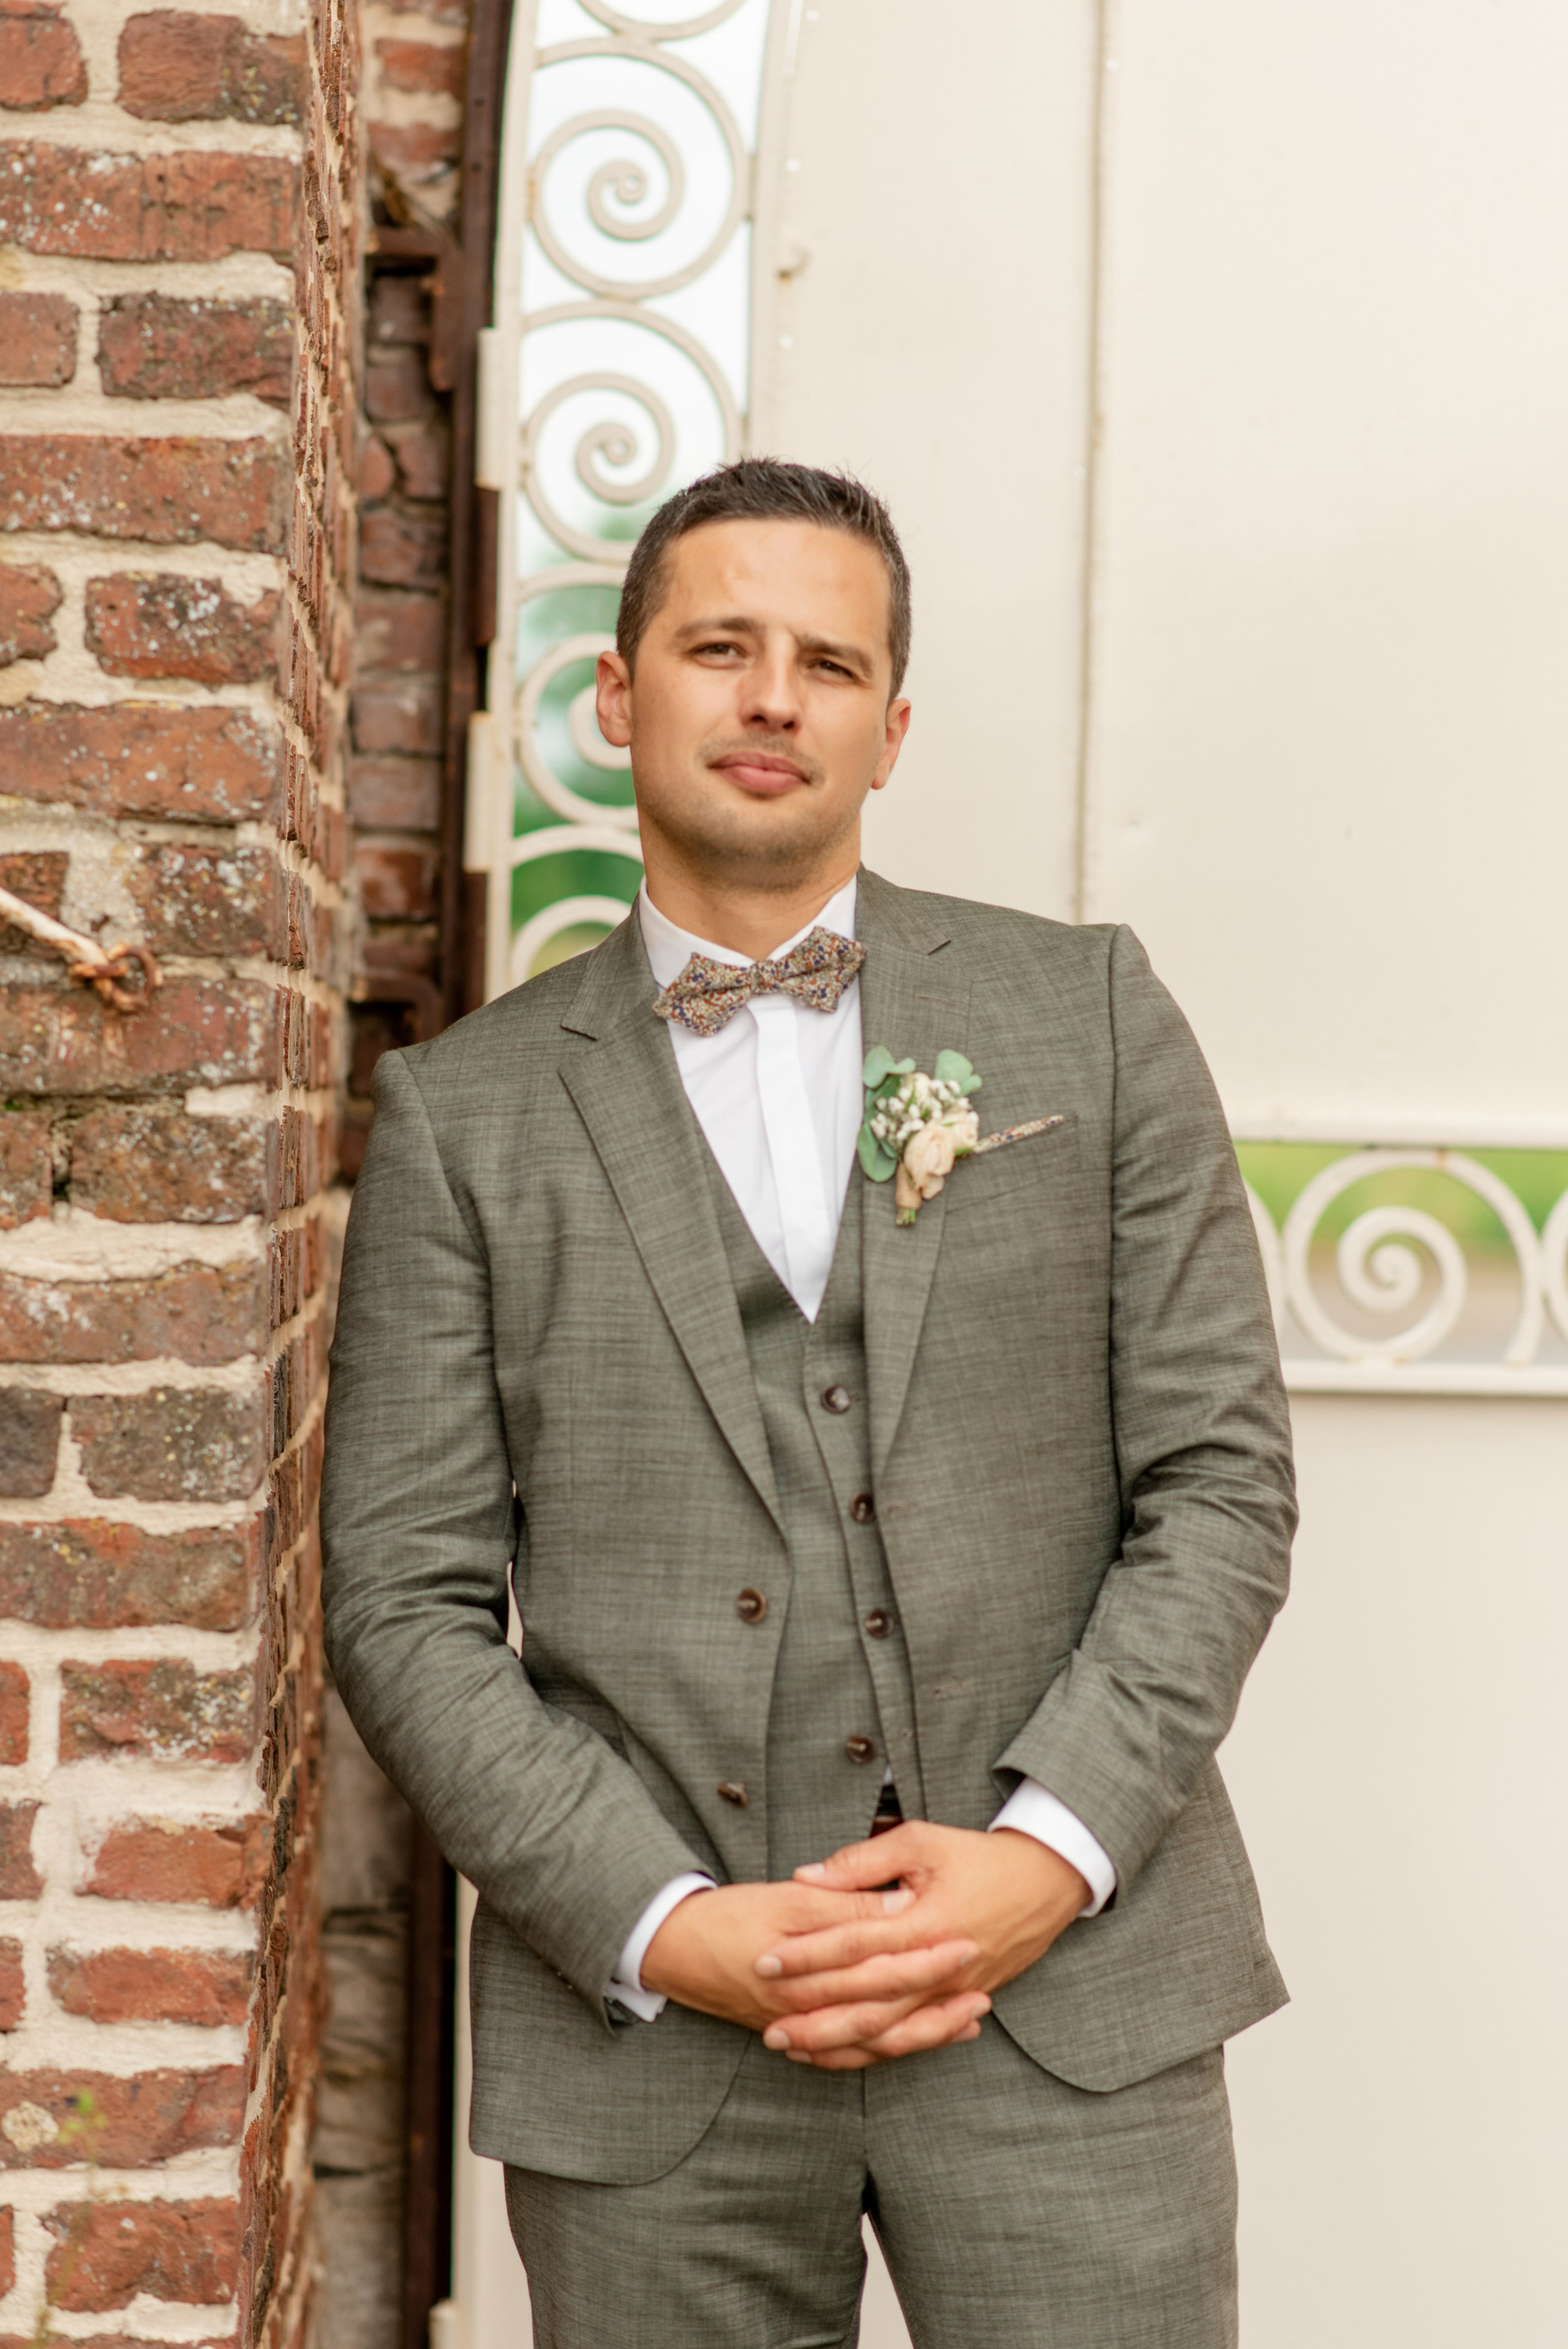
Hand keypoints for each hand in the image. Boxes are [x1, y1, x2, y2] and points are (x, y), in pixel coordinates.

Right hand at [641, 1877, 985, 2044]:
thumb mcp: (786, 1898)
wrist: (670, 1948)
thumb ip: (842, 1904)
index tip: (968, 1945)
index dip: (927, 1958)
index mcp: (809, 1972)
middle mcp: (809, 2010)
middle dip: (937, 2006)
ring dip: (921, 2034)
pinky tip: (913, 2041)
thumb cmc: (727, 1915)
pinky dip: (884, 2051)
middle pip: (885, 2014)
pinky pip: (847, 2057)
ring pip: (872, 2044)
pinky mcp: (793, 2034)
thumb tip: (900, 1905)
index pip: (881, 1968)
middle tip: (983, 1994)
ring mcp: (801, 2029)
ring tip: (966, 2022)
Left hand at [751, 1822, 1089, 2070]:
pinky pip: (911, 2038)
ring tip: (794, 2047)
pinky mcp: (956, 2003)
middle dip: (815, 2017)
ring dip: (839, 2044)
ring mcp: (950, 1992)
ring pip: (888, 2032)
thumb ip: (863, 1861)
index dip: (808, 1954)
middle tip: (769, 2025)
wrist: (1046, 1883)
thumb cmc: (978, 1856)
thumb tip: (806, 1875)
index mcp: (925, 1922)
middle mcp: (937, 1967)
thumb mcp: (922, 1842)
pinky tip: (840, 2054)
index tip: (766, 1960)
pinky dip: (873, 2051)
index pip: (855, 1944)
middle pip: (868, 2003)